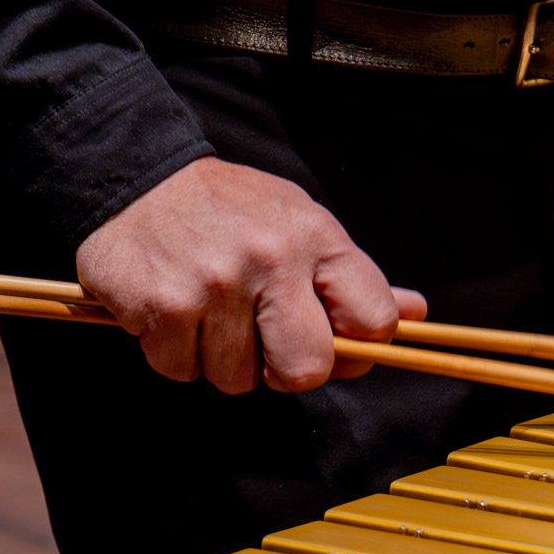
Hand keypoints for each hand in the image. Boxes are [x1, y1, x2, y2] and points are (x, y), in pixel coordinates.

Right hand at [75, 157, 425, 393]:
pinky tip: (174, 312)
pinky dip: (175, 355)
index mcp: (317, 239)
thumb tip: (417, 315)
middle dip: (285, 371)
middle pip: (307, 370)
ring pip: (238, 379)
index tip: (330, 340)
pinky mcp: (162, 307)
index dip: (356, 348)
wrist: (136, 173)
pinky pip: (182, 372)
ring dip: (222, 360)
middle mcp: (271, 260)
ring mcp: (215, 285)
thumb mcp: (301, 224)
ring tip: (209, 312)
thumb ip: (352, 278)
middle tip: (263, 341)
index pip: (373, 321)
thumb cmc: (232, 211)